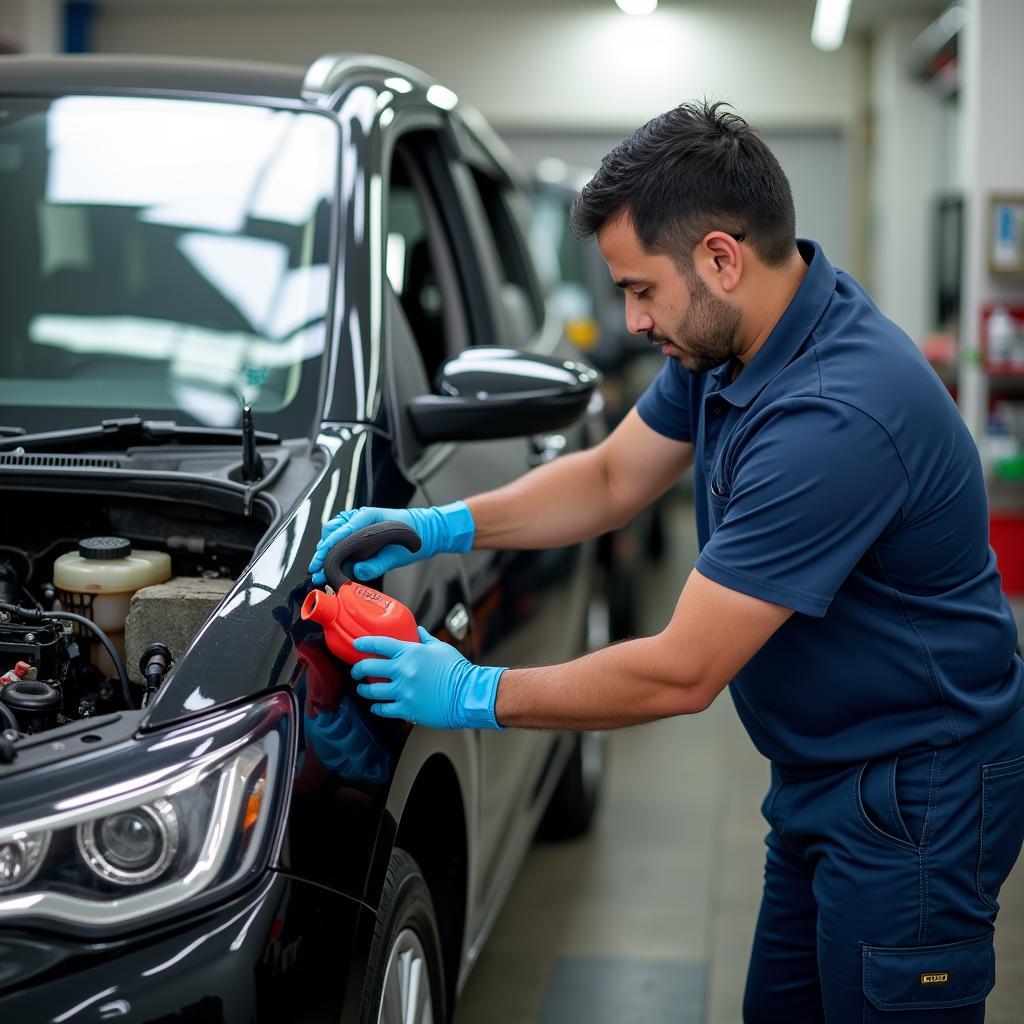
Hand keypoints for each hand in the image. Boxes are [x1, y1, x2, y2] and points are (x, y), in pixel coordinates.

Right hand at [308, 502, 474, 585]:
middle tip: (316, 571)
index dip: (328, 547)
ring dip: (326, 550)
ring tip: (321, 570)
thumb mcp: (398, 554)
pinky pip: (341, 537)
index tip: (319, 560)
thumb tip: (358, 571)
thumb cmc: (414, 537)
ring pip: (333, 533)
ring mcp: (358, 522)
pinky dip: (334, 549)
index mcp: (369, 517)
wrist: (425, 530)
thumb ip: (378, 563)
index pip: (342, 530)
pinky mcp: (359, 530)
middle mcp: (360, 517)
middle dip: (322, 551)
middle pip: (332, 531)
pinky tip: (331, 563)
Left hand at [351, 627, 504, 729]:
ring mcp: (403, 691)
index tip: (356, 644)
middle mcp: (402, 671)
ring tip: (363, 689)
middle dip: (358, 669)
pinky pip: (383, 709)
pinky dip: (377, 708)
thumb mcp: (441, 648)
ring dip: (364, 689)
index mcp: (410, 652)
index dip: (363, 643)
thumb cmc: (457, 670)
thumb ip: (426, 639)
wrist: (468, 694)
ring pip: (372, 691)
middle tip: (356, 671)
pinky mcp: (406, 709)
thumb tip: (418, 631)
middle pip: (368, 667)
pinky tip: (376, 706)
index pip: (379, 644)